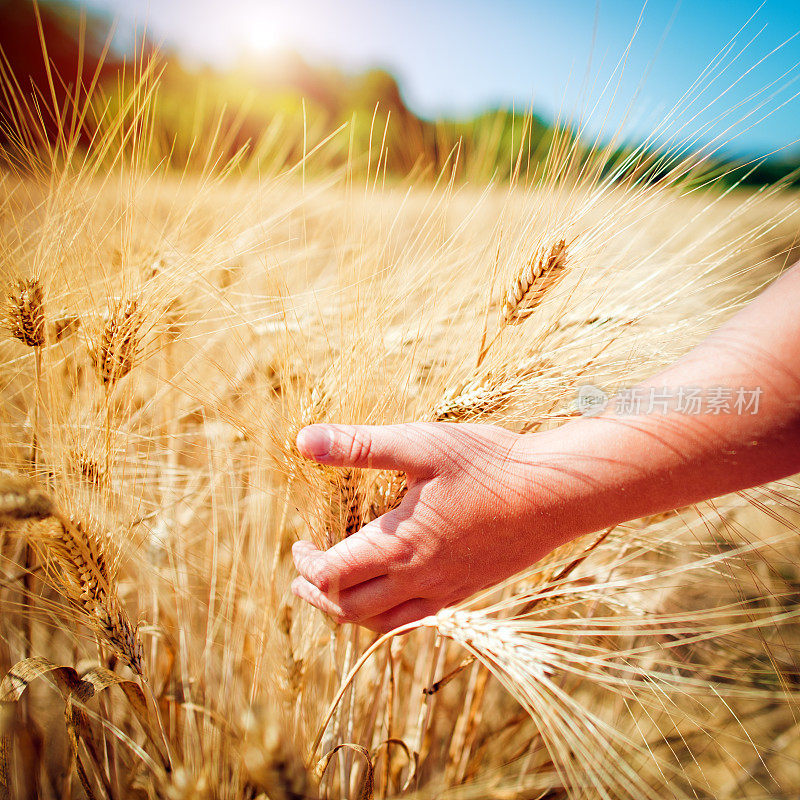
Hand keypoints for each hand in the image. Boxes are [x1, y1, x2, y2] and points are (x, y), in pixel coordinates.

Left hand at [291, 422, 565, 632]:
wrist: (555, 494)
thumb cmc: (487, 464)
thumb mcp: (420, 444)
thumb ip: (360, 446)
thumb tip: (303, 440)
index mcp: (399, 545)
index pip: (333, 576)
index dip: (306, 566)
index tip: (299, 545)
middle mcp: (418, 578)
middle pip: (351, 609)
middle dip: (318, 596)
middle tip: (303, 579)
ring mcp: (446, 591)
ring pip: (383, 624)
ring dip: (350, 613)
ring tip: (337, 596)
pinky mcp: (469, 591)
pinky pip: (417, 620)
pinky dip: (389, 618)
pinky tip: (392, 597)